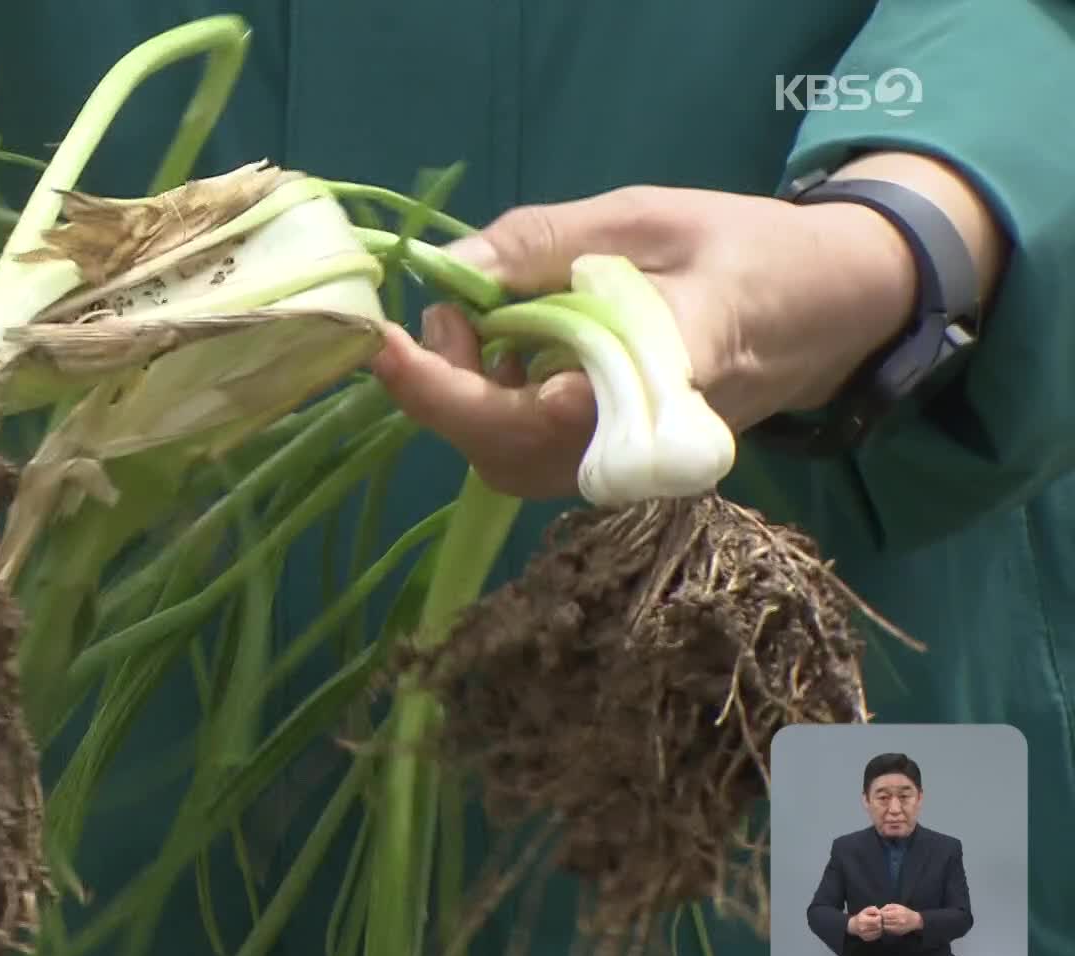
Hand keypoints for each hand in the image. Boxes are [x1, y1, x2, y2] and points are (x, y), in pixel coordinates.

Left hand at [368, 153, 1003, 501]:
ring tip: (469, 325)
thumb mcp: (641, 218)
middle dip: (445, 390)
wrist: (831, 306)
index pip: (541, 408)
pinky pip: (536, 458)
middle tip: (440, 313)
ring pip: (514, 463)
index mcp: (666, 365)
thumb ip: (542, 243)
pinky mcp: (622, 470)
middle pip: (508, 453)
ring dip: (466, 400)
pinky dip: (495, 408)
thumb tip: (450, 269)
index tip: (391, 345)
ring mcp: (635, 466)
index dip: (450, 389)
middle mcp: (646, 439)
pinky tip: (501, 354)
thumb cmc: (742, 250)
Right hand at [848, 906, 883, 940]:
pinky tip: (875, 929)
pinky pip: (877, 936)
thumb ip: (873, 909)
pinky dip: (878, 933)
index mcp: (862, 920)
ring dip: (879, 928)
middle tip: (877, 921)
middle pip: (878, 926)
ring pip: (879, 932)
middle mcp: (862, 928)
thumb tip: (879, 913)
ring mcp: (864, 934)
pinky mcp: (867, 938)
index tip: (878, 917)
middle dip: (880, 923)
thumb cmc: (861, 917)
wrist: (853, 925)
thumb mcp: (866, 910)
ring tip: (876, 925)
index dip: (879, 918)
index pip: (876, 920)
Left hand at [879, 903, 923, 935]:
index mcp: (897, 913)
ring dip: (882, 924)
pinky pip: (888, 931)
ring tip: (883, 921)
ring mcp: (899, 928)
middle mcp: (898, 921)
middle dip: (880, 919)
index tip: (878, 913)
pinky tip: (886, 925)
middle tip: (879, 918)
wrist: (916, 921)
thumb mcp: (896, 906)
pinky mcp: (898, 932)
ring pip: (885, 927)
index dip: (879, 914)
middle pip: (883, 921)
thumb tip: (878, 911)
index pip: (883, 915)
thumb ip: (887, 907)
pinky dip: (885, 928)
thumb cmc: (905, 911)